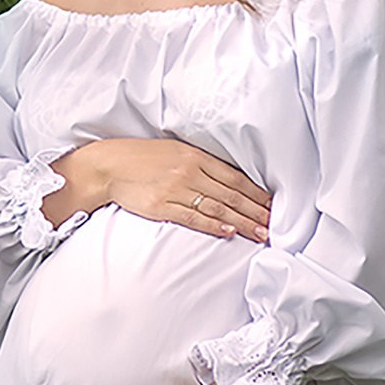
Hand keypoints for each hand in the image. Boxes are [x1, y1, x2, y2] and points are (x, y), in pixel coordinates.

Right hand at [43, 138, 269, 242]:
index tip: (274, 206)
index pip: (235, 178)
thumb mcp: (174, 151)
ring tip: (261, 233)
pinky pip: (193, 217)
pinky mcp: (162, 206)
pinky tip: (228, 232)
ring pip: (218, 207)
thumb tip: (227, 178)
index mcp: (196, 156)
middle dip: (256, 211)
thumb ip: (200, 163)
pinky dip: (213, 225)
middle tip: (275, 224)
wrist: (109, 166)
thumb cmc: (141, 158)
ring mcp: (176, 189)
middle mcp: (190, 171)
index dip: (257, 193)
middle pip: (232, 194)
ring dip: (242, 222)